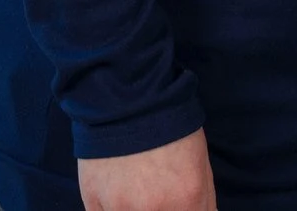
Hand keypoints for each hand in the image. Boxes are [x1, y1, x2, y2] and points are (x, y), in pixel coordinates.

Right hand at [76, 128, 216, 210]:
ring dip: (137, 209)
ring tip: (140, 193)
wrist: (128, 96)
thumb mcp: (201, 164)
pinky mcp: (93, 203)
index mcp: (186, 199)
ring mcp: (120, 209)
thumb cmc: (171, 127)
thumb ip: (203, 204)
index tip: (180, 206)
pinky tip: (121, 198)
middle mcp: (153, 210)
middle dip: (163, 209)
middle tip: (157, 196)